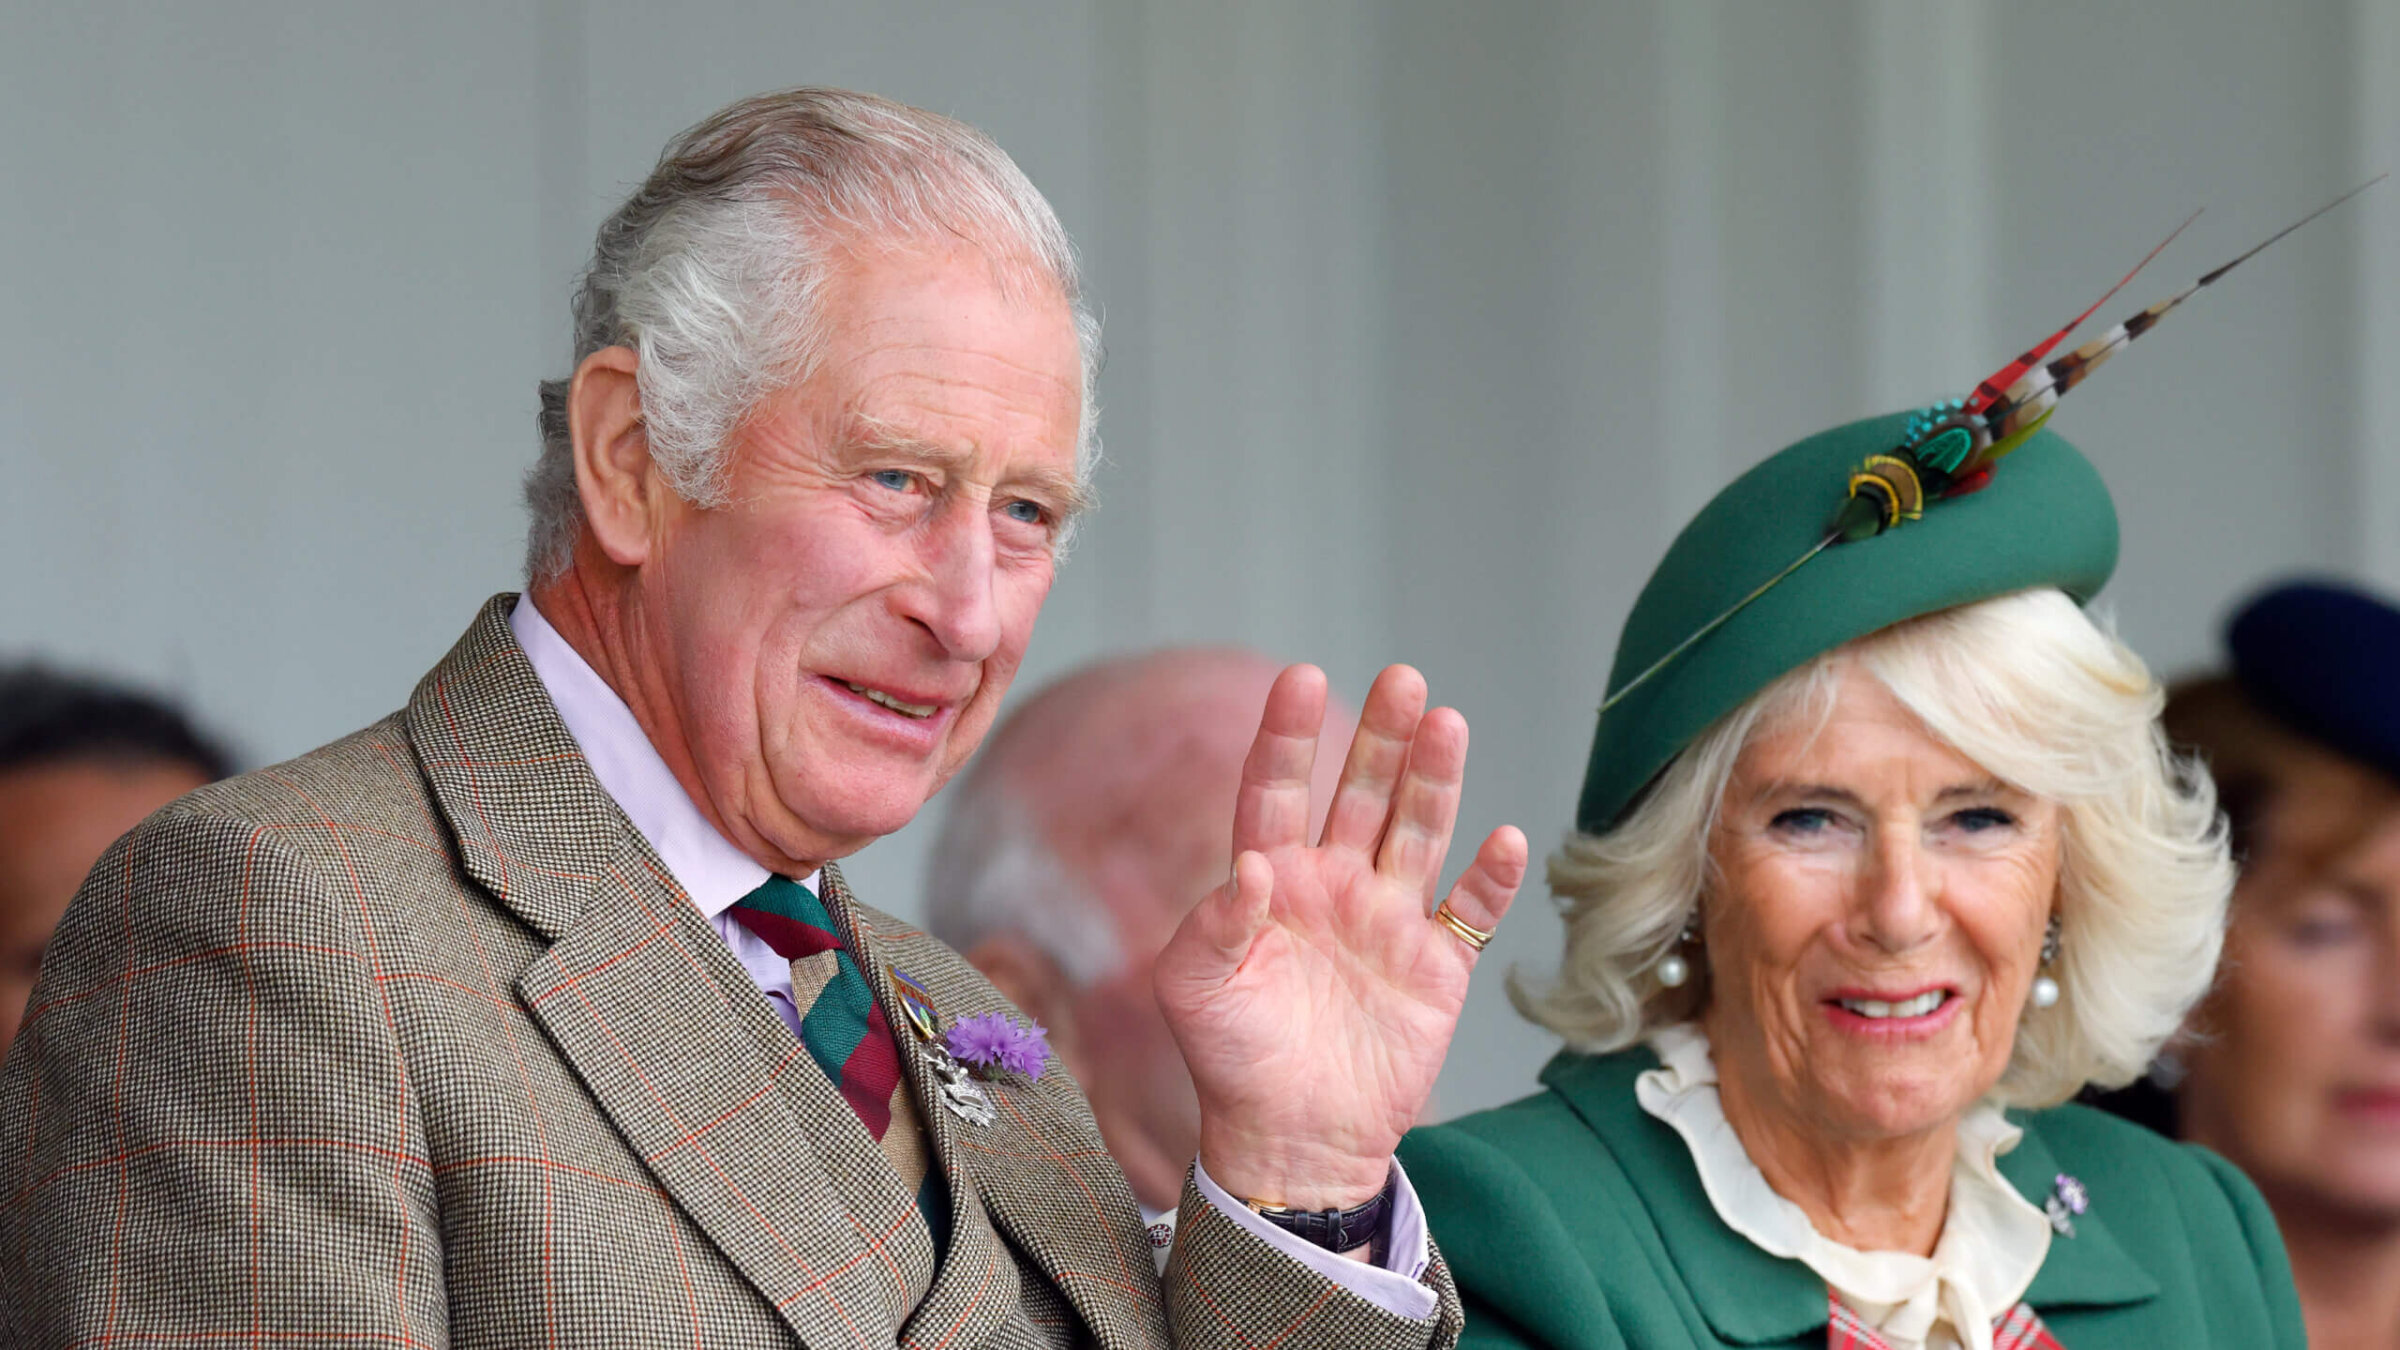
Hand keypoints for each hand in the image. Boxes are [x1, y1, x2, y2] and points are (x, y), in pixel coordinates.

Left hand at [1157, 664, 1527, 1212]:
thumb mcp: (1192, 991)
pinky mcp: (1437, 967)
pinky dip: (1491, 878)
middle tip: (1402, 678)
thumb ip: (1212, 924)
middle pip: (1362, 793)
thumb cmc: (1229, 1060)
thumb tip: (1251, 868)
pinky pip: (1471, 911)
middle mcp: (1334, 885)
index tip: (1297, 677)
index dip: (1287, 736)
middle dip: (1382, 735)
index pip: (1276, 791)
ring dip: (1435, 780)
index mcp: (1271, 880)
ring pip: (1419, 832)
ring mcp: (1390, 921)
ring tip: (1447, 723)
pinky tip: (1503, 840)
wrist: (1291, 1139)